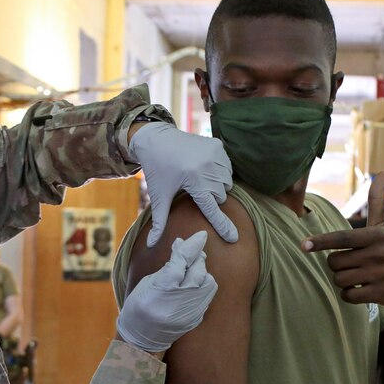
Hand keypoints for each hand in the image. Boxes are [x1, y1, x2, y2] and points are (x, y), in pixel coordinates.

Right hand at [117, 231, 218, 352]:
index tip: (201, 235)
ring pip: (208, 283)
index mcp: (161, 291)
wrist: (142, 340)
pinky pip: (207, 295)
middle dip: (197, 258)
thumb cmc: (139, 307)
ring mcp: (191, 312)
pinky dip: (202, 285)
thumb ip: (168, 266)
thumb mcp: (147, 283)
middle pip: (198, 271)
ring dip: (202, 272)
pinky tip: (193, 283)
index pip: (182, 263)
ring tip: (192, 268)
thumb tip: (182, 245)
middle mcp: (179, 302)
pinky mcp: (197, 318)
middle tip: (192, 250)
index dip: (192, 247)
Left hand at [129, 122, 237, 247]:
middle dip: (211, 197)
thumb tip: (150, 245)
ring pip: (226, 182)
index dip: (222, 225)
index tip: (234, 238)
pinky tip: (204, 167)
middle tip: (194, 189)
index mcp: (192, 180)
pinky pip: (228, 167)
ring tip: (199, 178)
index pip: (211, 208)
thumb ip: (159, 222)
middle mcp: (206, 166)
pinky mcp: (218, 145)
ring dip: (217, 185)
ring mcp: (215, 154)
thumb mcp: (158, 196)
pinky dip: (220, 171)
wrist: (157, 138)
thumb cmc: (157, 170)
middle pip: (220, 195)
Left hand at [302, 171, 383, 310]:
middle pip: (334, 262)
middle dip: (338, 266)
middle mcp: (378, 253)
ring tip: (361, 277)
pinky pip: (349, 296)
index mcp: (376, 235)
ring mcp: (381, 274)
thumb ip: (378, 201)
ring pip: (340, 280)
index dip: (320, 242)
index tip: (303, 245)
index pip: (342, 238)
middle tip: (354, 265)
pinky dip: (350, 295)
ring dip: (344, 281)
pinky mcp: (382, 294)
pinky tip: (364, 291)